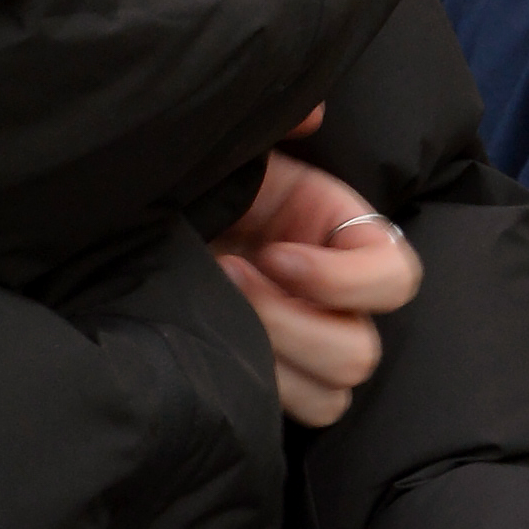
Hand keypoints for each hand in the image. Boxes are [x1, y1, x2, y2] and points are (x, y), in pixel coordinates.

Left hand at [210, 127, 422, 430]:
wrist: (132, 230)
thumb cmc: (191, 188)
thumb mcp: (232, 153)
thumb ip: (273, 127)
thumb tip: (311, 114)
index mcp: (339, 239)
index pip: (396, 278)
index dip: (343, 279)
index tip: (274, 256)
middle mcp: (334, 301)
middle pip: (361, 351)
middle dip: (292, 325)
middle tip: (230, 281)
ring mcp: (306, 348)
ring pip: (334, 394)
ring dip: (277, 361)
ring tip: (218, 314)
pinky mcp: (276, 383)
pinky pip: (300, 414)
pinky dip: (265, 393)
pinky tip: (215, 352)